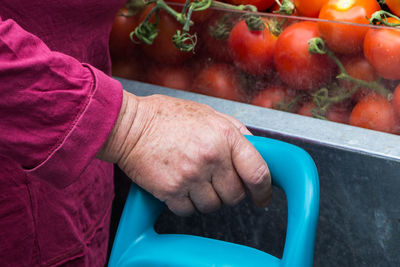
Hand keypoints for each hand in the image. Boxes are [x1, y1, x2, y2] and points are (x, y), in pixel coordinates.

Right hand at [98, 90, 271, 215]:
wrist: (130, 125)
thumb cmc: (166, 117)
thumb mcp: (208, 113)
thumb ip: (235, 131)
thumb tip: (255, 150)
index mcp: (224, 136)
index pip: (257, 171)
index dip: (263, 189)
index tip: (262, 196)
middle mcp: (210, 157)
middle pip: (235, 195)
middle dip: (230, 192)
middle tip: (218, 182)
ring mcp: (190, 176)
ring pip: (213, 206)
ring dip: (207, 199)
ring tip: (195, 181)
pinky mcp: (171, 190)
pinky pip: (189, 211)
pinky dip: (187, 203)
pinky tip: (180, 186)